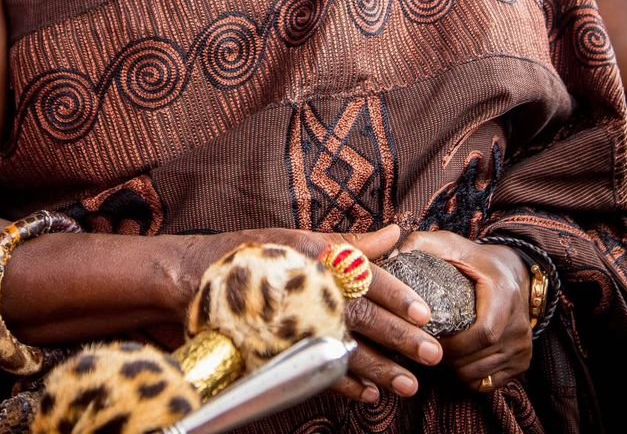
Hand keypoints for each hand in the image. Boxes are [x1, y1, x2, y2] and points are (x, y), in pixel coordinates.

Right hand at [180, 225, 441, 403]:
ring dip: (379, 369)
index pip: (364, 277)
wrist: (193, 278)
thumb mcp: (300, 238)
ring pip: (344, 350)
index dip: (395, 295)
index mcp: (316, 260)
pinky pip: (316, 370)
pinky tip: (367, 394)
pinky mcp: (280, 348)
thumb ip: (350, 242)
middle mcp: (307, 292)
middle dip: (400, 338)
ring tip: (408, 385)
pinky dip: (343, 384)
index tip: (424, 313)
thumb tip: (394, 232)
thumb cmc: (253, 255)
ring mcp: (294, 324)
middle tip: (433, 354)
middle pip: (361, 318)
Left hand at [398, 231, 532, 392]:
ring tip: (437, 352)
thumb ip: (419, 245)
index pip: (483, 333)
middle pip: (479, 358)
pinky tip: (455, 361)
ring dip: (454, 370)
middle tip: (423, 348)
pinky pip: (490, 383)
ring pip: (482, 374)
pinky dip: (469, 378)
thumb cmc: (474, 258)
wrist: (514, 270)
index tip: (426, 338)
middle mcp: (519, 322)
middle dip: (447, 359)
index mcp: (503, 293)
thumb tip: (388, 259)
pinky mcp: (523, 359)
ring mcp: (523, 344)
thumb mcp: (448, 244)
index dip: (453, 344)